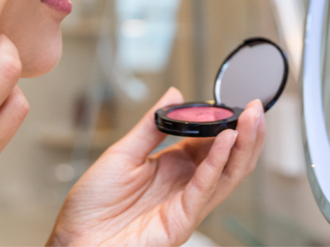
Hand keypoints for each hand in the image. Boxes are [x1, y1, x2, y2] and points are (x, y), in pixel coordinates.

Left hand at [47, 88, 264, 246]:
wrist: (74, 240)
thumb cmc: (92, 204)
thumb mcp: (123, 153)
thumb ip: (153, 126)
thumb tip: (175, 96)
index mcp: (171, 167)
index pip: (208, 143)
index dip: (223, 124)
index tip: (234, 103)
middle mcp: (183, 185)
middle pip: (226, 159)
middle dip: (245, 134)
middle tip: (256, 107)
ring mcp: (185, 204)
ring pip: (226, 175)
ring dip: (242, 146)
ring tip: (252, 118)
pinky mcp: (181, 221)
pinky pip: (204, 190)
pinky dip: (218, 164)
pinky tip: (227, 141)